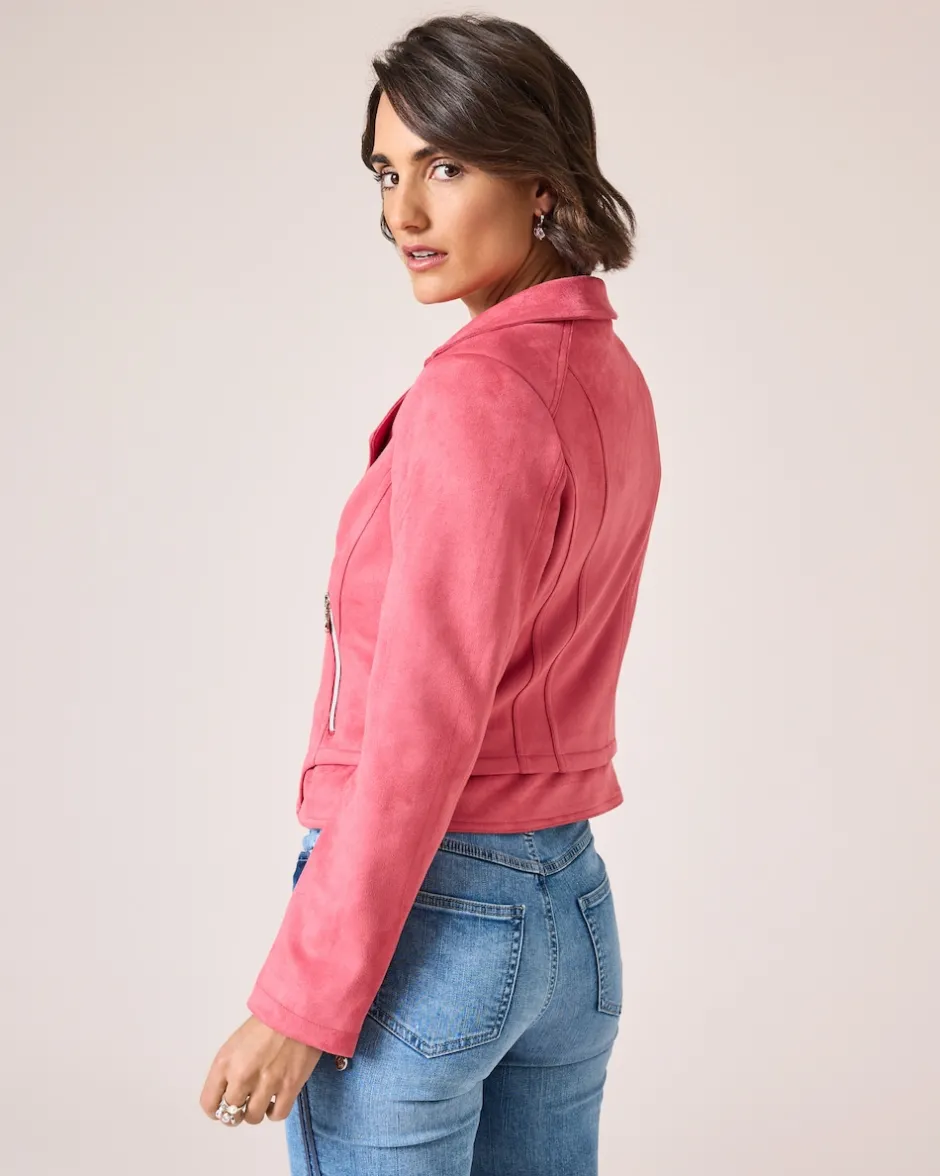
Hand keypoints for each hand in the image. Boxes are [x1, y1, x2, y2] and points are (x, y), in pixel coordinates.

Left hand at [199, 1014, 323, 1125]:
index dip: (215, 1109)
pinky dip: (275, 1112)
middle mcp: (242, 1076)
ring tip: (263, 1099)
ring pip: (253, 1118)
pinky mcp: (289, 1087)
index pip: (208, 1104)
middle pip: (230, 1115)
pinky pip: (277, 1115)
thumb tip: (228, 1093)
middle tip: (245, 1104)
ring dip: (256, 1112)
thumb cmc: (265, 1023)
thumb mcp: (236, 1042)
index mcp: (224, 1063)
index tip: (224, 1106)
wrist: (297, 1010)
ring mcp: (266, 1083)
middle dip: (236, 1112)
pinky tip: (276, 1100)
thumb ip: (228, 1069)